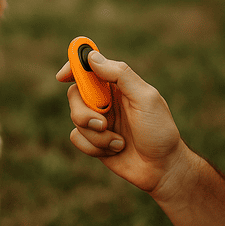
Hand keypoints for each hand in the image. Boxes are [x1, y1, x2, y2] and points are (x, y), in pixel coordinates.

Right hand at [56, 51, 186, 192]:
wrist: (162, 169)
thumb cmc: (159, 131)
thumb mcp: (145, 98)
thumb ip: (120, 75)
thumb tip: (92, 57)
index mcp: (119, 85)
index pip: (90, 67)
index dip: (74, 67)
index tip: (62, 76)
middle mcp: (106, 100)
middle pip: (75, 94)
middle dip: (84, 112)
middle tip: (102, 123)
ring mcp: (99, 120)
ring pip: (75, 119)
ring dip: (96, 135)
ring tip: (118, 142)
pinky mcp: (94, 140)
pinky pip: (76, 138)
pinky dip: (94, 147)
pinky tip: (114, 151)